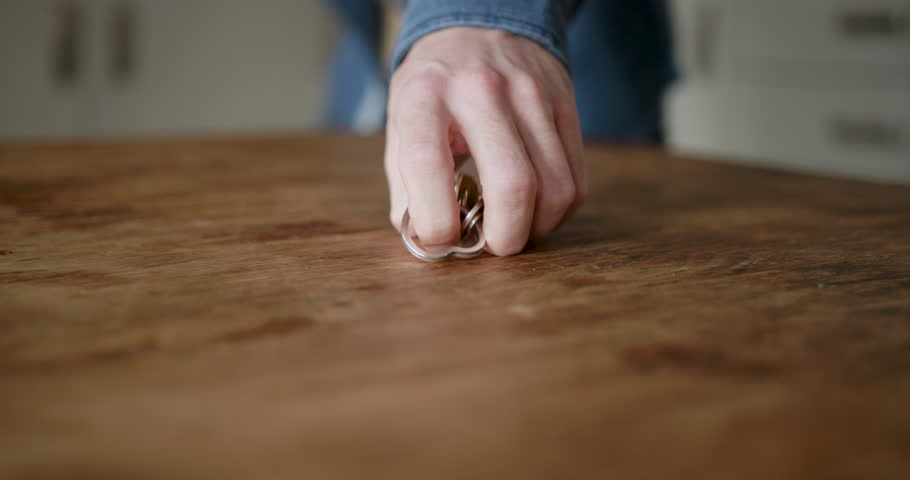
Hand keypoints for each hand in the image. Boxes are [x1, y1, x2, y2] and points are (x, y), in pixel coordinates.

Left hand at [384, 27, 586, 255]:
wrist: (477, 25)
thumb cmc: (434, 89)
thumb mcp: (402, 124)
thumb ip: (408, 186)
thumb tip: (431, 246)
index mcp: (425, 95)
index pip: (429, 165)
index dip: (436, 220)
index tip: (440, 242)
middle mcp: (481, 90)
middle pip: (513, 184)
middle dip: (505, 237)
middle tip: (493, 246)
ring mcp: (531, 93)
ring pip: (556, 187)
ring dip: (537, 228)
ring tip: (516, 228)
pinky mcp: (566, 103)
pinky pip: (576, 178)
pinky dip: (558, 210)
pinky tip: (537, 208)